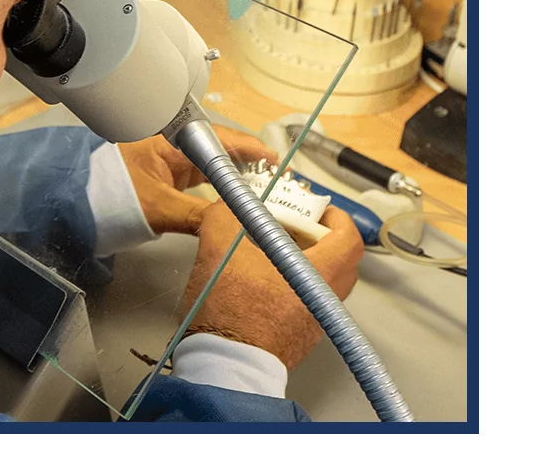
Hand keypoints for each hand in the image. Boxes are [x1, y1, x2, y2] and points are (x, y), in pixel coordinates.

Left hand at [117, 127, 276, 235]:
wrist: (77, 205)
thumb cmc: (111, 197)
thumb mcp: (159, 209)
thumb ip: (198, 217)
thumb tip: (231, 226)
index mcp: (170, 141)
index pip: (217, 139)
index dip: (248, 149)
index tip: (271, 158)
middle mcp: (172, 145)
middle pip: (218, 148)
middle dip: (248, 161)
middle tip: (276, 175)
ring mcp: (169, 160)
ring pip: (211, 162)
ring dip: (234, 174)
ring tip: (262, 185)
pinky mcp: (166, 174)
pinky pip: (200, 174)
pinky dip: (219, 184)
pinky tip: (233, 194)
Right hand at [177, 201, 363, 370]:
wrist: (224, 364)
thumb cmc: (230, 312)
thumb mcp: (219, 248)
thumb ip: (225, 216)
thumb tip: (227, 204)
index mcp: (317, 276)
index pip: (349, 239)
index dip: (336, 217)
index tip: (318, 207)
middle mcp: (323, 301)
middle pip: (340, 260)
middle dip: (317, 236)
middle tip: (292, 223)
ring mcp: (312, 321)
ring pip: (321, 280)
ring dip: (302, 259)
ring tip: (270, 247)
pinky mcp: (297, 335)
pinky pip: (306, 298)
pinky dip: (291, 280)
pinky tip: (260, 275)